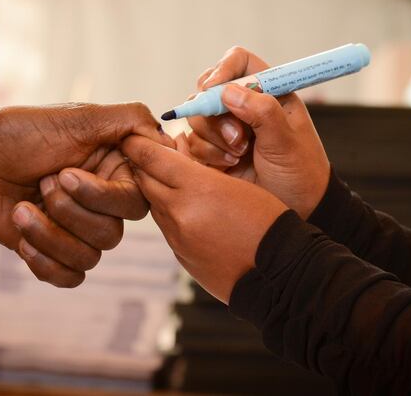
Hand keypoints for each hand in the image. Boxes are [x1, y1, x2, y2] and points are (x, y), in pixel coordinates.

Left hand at [0, 101, 169, 286]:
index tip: (69, 173)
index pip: (138, 200)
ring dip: (49, 234)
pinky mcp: (52, 250)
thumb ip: (128, 122)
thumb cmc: (17, 132)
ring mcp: (76, 228)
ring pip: (90, 258)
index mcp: (114, 169)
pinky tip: (22, 235)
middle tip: (43, 181)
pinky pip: (69, 277)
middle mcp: (100, 201)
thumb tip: (167, 137)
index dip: (105, 197)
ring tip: (22, 208)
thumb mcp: (76, 118)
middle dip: (70, 212)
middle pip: (112, 233)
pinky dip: (44, 261)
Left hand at [122, 135, 286, 303]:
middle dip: (141, 164)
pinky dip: (168, 212)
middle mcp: (179, 211)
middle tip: (143, 153)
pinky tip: (184, 208)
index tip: (131, 136)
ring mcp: (177, 237)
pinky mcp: (179, 255)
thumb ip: (201, 168)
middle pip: (144, 180)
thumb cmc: (268, 221)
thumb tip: (177, 149)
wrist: (279, 274)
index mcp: (197, 187)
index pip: (151, 157)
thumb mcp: (238, 183)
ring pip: (152, 203)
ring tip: (166, 178)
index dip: (137, 144)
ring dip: (155, 189)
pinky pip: (165, 227)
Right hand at [183, 47, 329, 219]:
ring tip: (238, 156)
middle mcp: (242, 105)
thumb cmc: (300, 172)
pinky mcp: (211, 151)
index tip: (215, 89)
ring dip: (213, 138)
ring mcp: (224, 128)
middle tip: (237, 138)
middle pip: (207, 88)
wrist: (297, 209)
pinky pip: (191, 143)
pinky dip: (206, 154)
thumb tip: (228, 92)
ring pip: (196, 117)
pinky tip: (229, 166)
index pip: (238, 61)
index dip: (223, 70)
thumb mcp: (286, 141)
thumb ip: (262, 112)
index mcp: (267, 91)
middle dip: (215, 114)